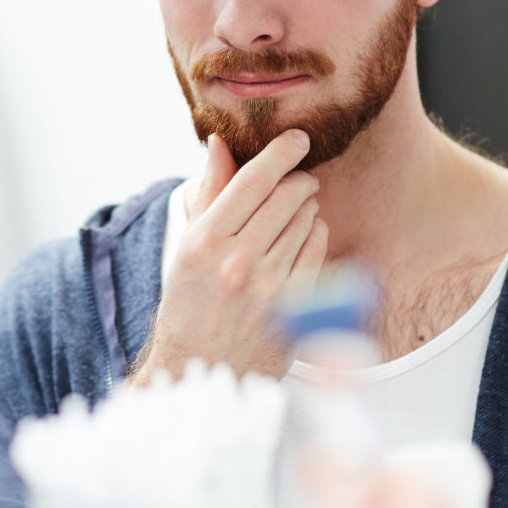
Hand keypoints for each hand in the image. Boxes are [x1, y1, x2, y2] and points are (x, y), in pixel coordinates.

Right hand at [130, 130, 327, 382]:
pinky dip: (316, 233)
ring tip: (295, 213)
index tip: (297, 138)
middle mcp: (236, 262)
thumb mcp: (188, 246)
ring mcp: (269, 286)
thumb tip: (221, 143)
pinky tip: (304, 236)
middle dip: (298, 179)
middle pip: (287, 195)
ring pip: (307, 219)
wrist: (201, 368)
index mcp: (203, 242)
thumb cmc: (190, 304)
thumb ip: (209, 192)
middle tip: (298, 179)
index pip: (253, 179)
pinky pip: (319, 249)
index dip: (282, 151)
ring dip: (307, 207)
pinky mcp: (295, 307)